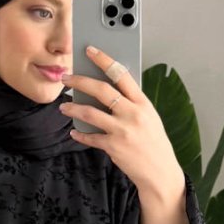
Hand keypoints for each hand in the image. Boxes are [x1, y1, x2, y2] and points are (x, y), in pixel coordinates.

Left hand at [58, 45, 183, 194]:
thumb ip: (132, 104)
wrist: (160, 172)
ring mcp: (122, 130)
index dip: (104, 60)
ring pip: (91, 113)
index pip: (121, 74)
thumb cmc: (154, 143)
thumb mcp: (149, 118)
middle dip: (80, 81)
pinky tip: (74, 131)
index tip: (90, 51)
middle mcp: (133, 113)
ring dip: (74, 108)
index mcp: (143, 103)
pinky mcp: (114, 147)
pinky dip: (80, 134)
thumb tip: (108, 91)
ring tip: (63, 106)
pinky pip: (91, 137)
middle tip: (66, 78)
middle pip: (101, 90)